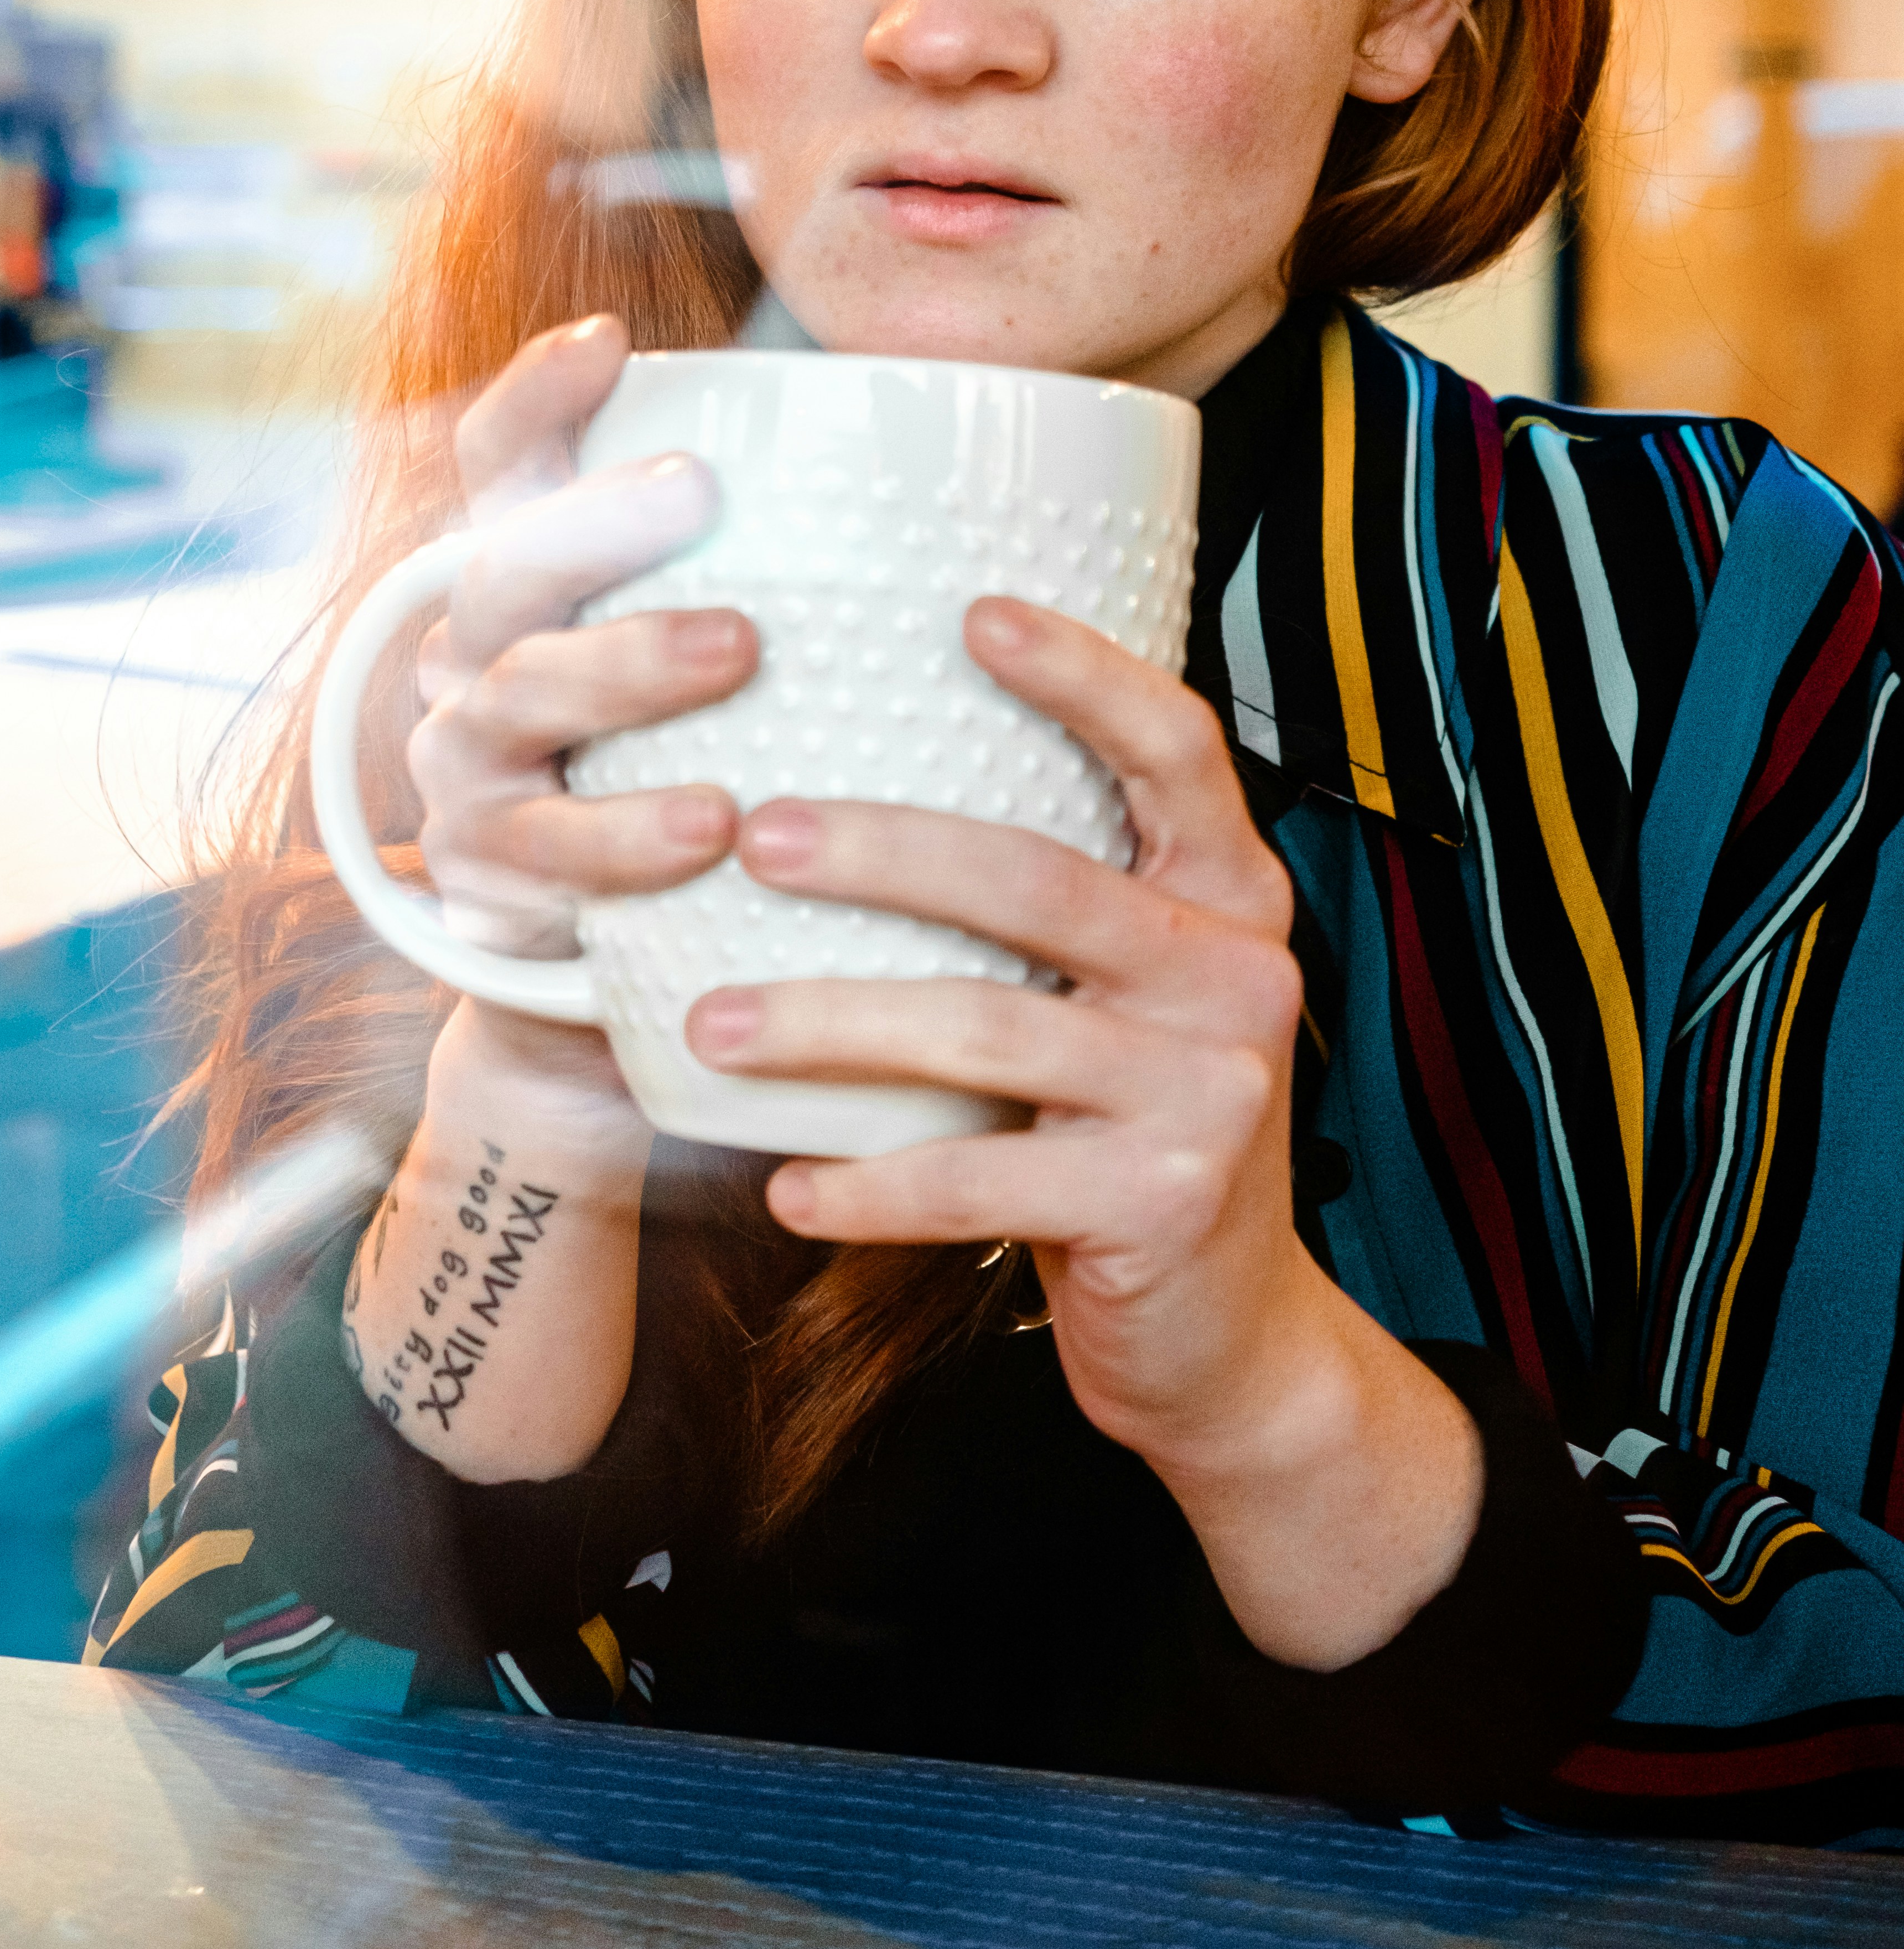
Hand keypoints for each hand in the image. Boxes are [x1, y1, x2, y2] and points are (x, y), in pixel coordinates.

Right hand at [407, 313, 756, 1139]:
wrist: (623, 1011)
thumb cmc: (713, 804)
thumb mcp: (735, 697)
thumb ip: (785, 599)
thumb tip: (957, 491)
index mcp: (533, 600)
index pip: (504, 474)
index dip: (536, 401)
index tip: (605, 340)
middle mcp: (479, 671)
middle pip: (506, 572)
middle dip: (597, 520)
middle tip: (701, 488)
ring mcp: (469, 780)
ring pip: (518, 699)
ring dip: (625, 668)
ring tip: (736, 653)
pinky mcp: (489, 891)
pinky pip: (539, 854)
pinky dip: (621, 835)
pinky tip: (707, 826)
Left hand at [684, 596, 1481, 1666]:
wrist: (1230, 1335)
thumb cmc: (1128, 1126)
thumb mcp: (1126, 996)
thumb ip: (1055, 901)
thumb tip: (852, 783)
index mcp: (1229, 895)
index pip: (1175, 749)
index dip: (1084, 674)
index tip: (970, 613)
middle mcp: (1235, 974)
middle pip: (1039, 878)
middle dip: (883, 851)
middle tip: (752, 834)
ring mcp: (1207, 1092)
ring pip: (987, 1031)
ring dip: (831, 1024)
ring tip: (713, 1025)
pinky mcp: (1159, 1204)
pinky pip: (979, 1182)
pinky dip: (869, 1186)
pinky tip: (786, 1187)